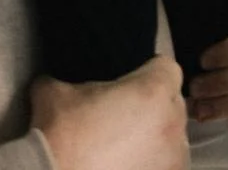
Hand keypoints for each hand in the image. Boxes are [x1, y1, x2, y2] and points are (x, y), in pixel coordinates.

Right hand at [31, 55, 188, 169]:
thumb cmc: (61, 136)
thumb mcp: (53, 91)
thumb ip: (65, 77)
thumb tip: (52, 79)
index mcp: (153, 92)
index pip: (168, 68)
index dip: (150, 71)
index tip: (134, 80)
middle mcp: (172, 125)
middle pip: (173, 105)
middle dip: (155, 107)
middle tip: (125, 115)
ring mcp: (174, 161)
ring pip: (174, 139)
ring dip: (157, 139)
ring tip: (126, 147)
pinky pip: (168, 167)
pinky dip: (153, 165)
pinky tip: (127, 166)